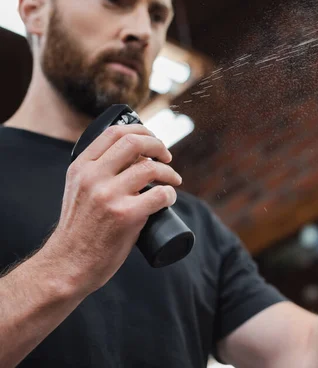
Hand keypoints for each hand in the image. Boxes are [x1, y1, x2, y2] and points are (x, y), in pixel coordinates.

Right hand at [42, 124, 181, 295]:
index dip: (141, 131)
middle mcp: (93, 177)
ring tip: (173, 181)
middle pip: (135, 143)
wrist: (68, 264)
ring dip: (169, 172)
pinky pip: (159, 195)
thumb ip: (96, 172)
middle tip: (167, 157)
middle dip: (159, 145)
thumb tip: (132, 157)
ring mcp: (109, 196)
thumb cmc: (80, 230)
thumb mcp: (78, 190)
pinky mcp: (125, 215)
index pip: (114, 132)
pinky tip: (169, 198)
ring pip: (151, 168)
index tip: (153, 141)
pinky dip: (170, 194)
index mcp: (81, 167)